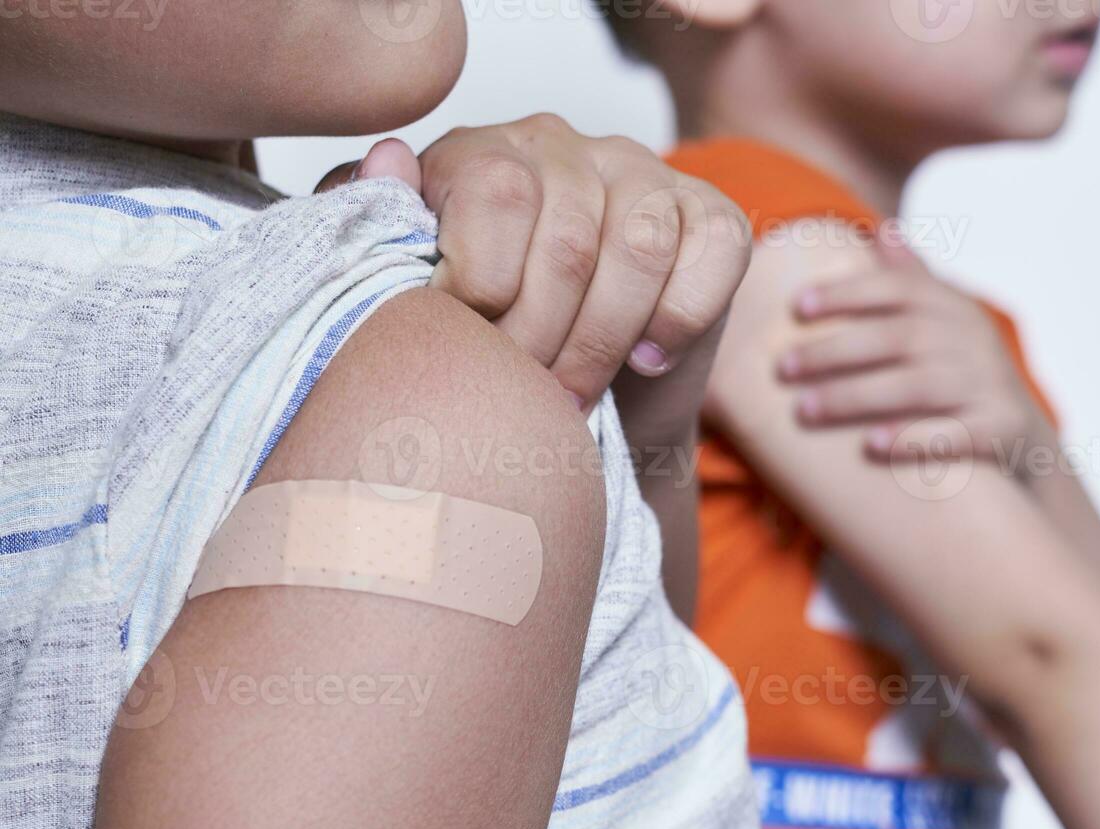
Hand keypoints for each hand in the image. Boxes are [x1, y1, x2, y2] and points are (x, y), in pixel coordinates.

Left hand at [315, 116, 751, 411]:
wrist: (584, 403)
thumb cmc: (487, 351)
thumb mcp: (411, 299)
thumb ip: (379, 233)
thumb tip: (383, 163)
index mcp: (482, 153)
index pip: (495, 190)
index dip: (481, 285)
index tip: (463, 349)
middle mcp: (564, 147)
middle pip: (567, 238)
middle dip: (542, 341)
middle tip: (524, 397)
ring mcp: (644, 174)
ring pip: (639, 247)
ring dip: (603, 343)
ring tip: (572, 396)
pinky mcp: (712, 216)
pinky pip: (711, 253)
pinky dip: (677, 320)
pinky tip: (645, 360)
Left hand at [777, 246, 1051, 464]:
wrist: (1023, 432)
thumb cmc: (963, 370)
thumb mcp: (947, 320)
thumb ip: (914, 279)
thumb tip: (883, 229)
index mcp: (953, 308)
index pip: (898, 289)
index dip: (848, 293)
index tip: (797, 307)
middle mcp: (973, 340)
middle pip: (898, 338)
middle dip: (835, 351)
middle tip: (782, 368)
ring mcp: (989, 384)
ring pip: (917, 387)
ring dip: (855, 397)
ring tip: (803, 409)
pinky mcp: (1000, 429)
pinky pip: (954, 435)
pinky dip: (913, 439)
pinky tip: (870, 446)